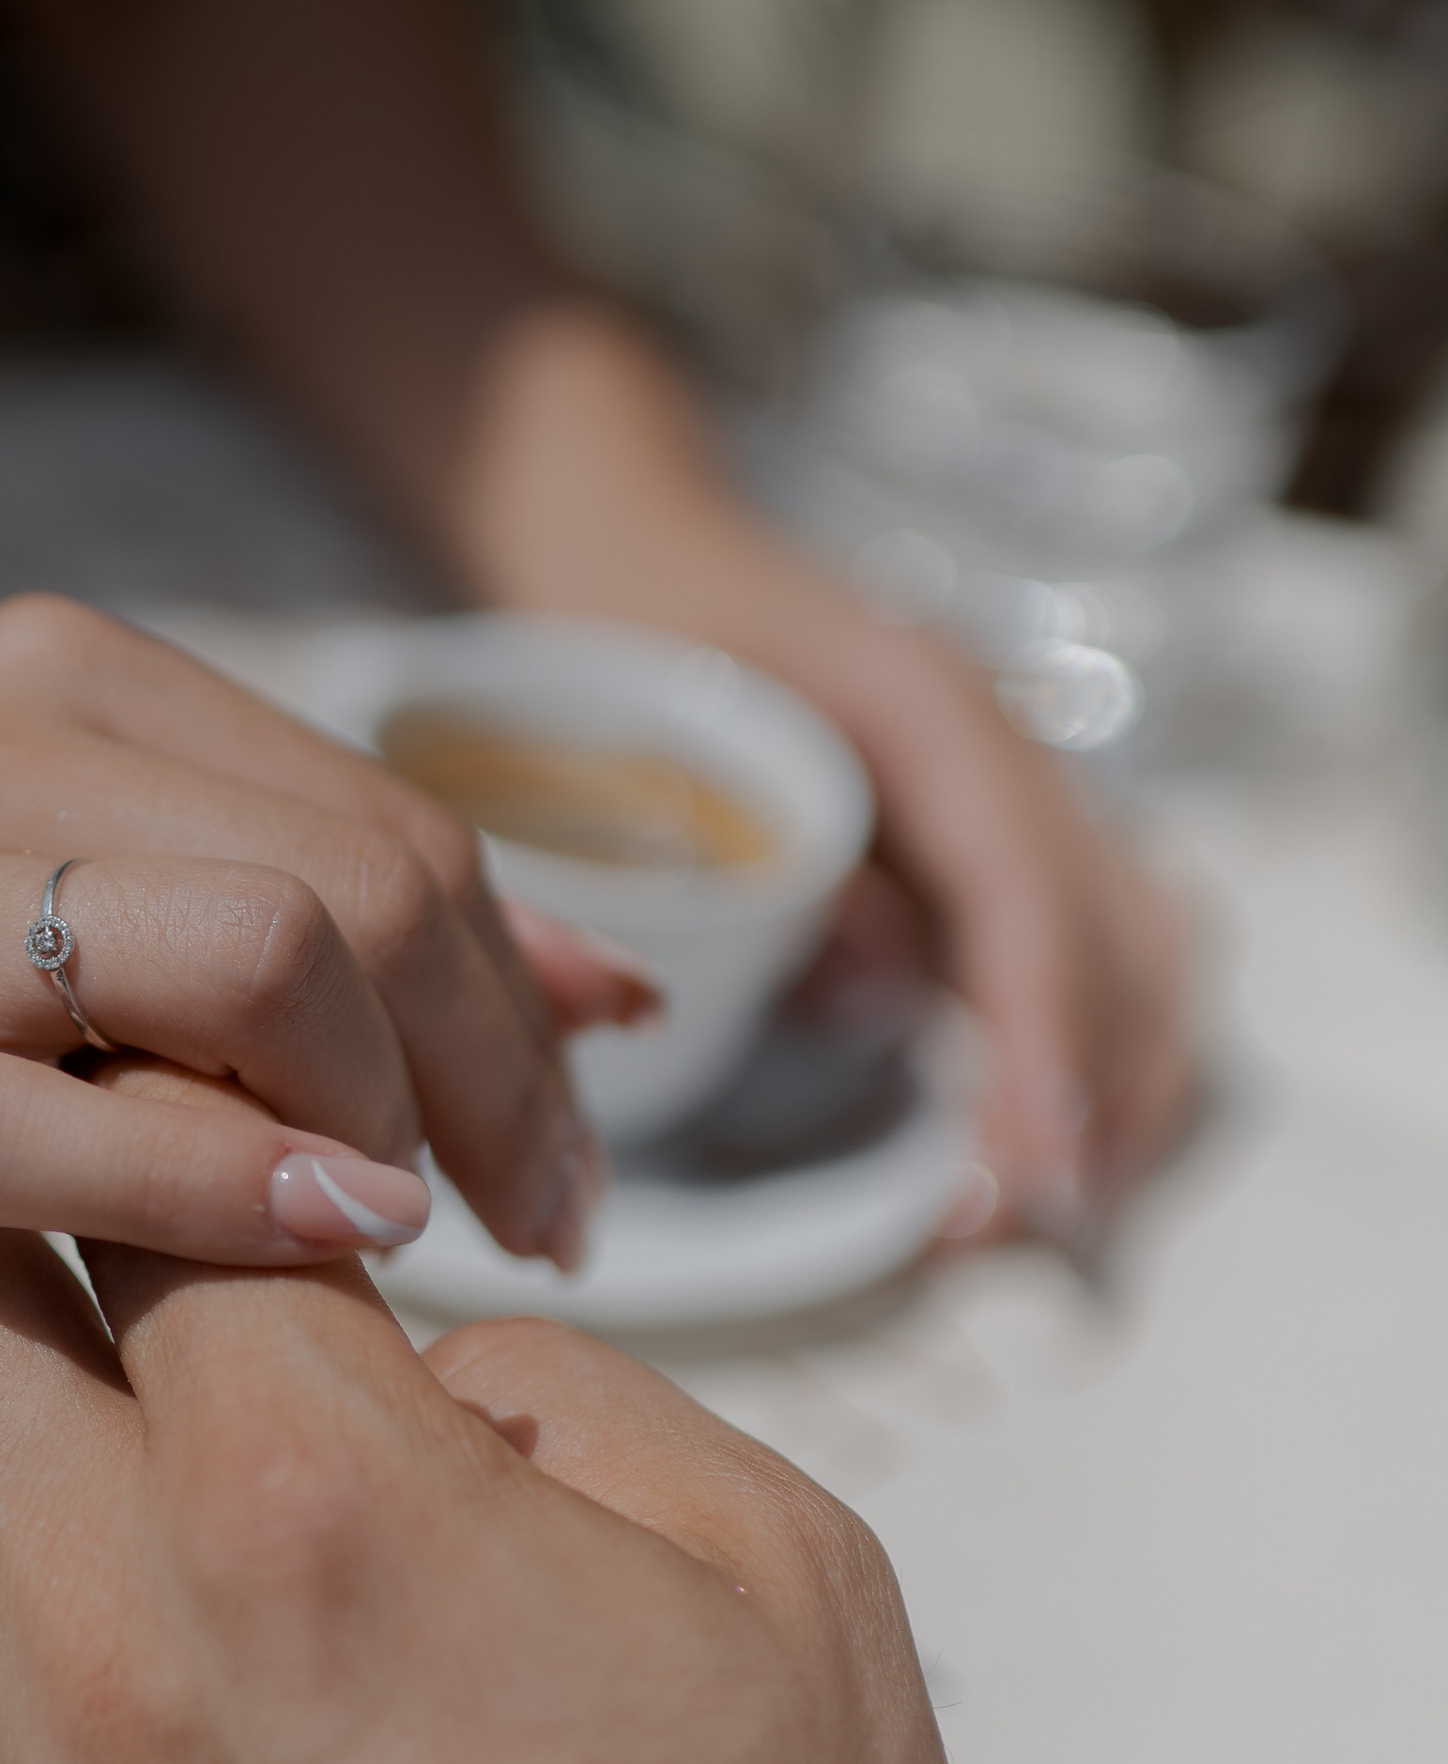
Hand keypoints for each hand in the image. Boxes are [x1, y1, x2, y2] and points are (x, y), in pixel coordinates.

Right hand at [0, 597, 647, 1338]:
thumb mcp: (46, 921)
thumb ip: (289, 922)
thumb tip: (606, 990)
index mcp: (46, 676)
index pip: (390, 814)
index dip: (529, 989)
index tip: (579, 1138)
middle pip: (362, 876)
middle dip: (502, 1067)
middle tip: (548, 1225)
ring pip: (252, 953)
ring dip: (395, 1117)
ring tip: (425, 1245)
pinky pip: (69, 1117)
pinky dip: (236, 1183)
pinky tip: (333, 1247)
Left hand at [0, 1088, 1022, 1763]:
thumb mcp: (784, 1573)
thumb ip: (563, 1392)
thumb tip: (401, 1355)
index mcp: (315, 1494)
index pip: (141, 1179)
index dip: (176, 1105)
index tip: (206, 1105)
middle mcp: (107, 1626)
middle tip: (93, 1224)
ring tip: (67, 1428)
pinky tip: (57, 1635)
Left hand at [448, 309, 1191, 1238]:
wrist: (627, 538)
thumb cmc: (623, 631)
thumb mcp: (662, 739)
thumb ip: (772, 860)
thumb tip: (884, 986)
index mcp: (928, 710)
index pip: (1024, 895)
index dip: (1040, 1040)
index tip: (1033, 1168)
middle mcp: (1003, 744)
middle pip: (1120, 932)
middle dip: (1096, 1089)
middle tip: (1030, 1224)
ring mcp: (1014, 785)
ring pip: (1140, 943)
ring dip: (1121, 1079)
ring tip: (1062, 1206)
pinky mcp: (996, 832)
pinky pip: (1100, 941)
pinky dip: (1097, 1044)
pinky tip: (1051, 1138)